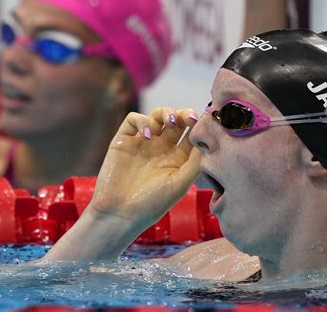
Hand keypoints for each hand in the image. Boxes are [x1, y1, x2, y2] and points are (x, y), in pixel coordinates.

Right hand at [88, 107, 200, 228]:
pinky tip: (147, 135)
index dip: (198, 125)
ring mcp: (143, 143)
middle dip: (184, 114)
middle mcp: (162, 148)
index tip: (203, 123)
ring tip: (169, 122)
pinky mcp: (124, 140)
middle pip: (176, 121)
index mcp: (178, 158)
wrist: (119, 214)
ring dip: (165, 113)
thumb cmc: (152, 204)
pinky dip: (141, 121)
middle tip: (189, 117)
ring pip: (157, 116)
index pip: (191, 134)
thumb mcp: (180, 184)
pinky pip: (133, 120)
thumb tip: (207, 141)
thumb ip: (195, 163)